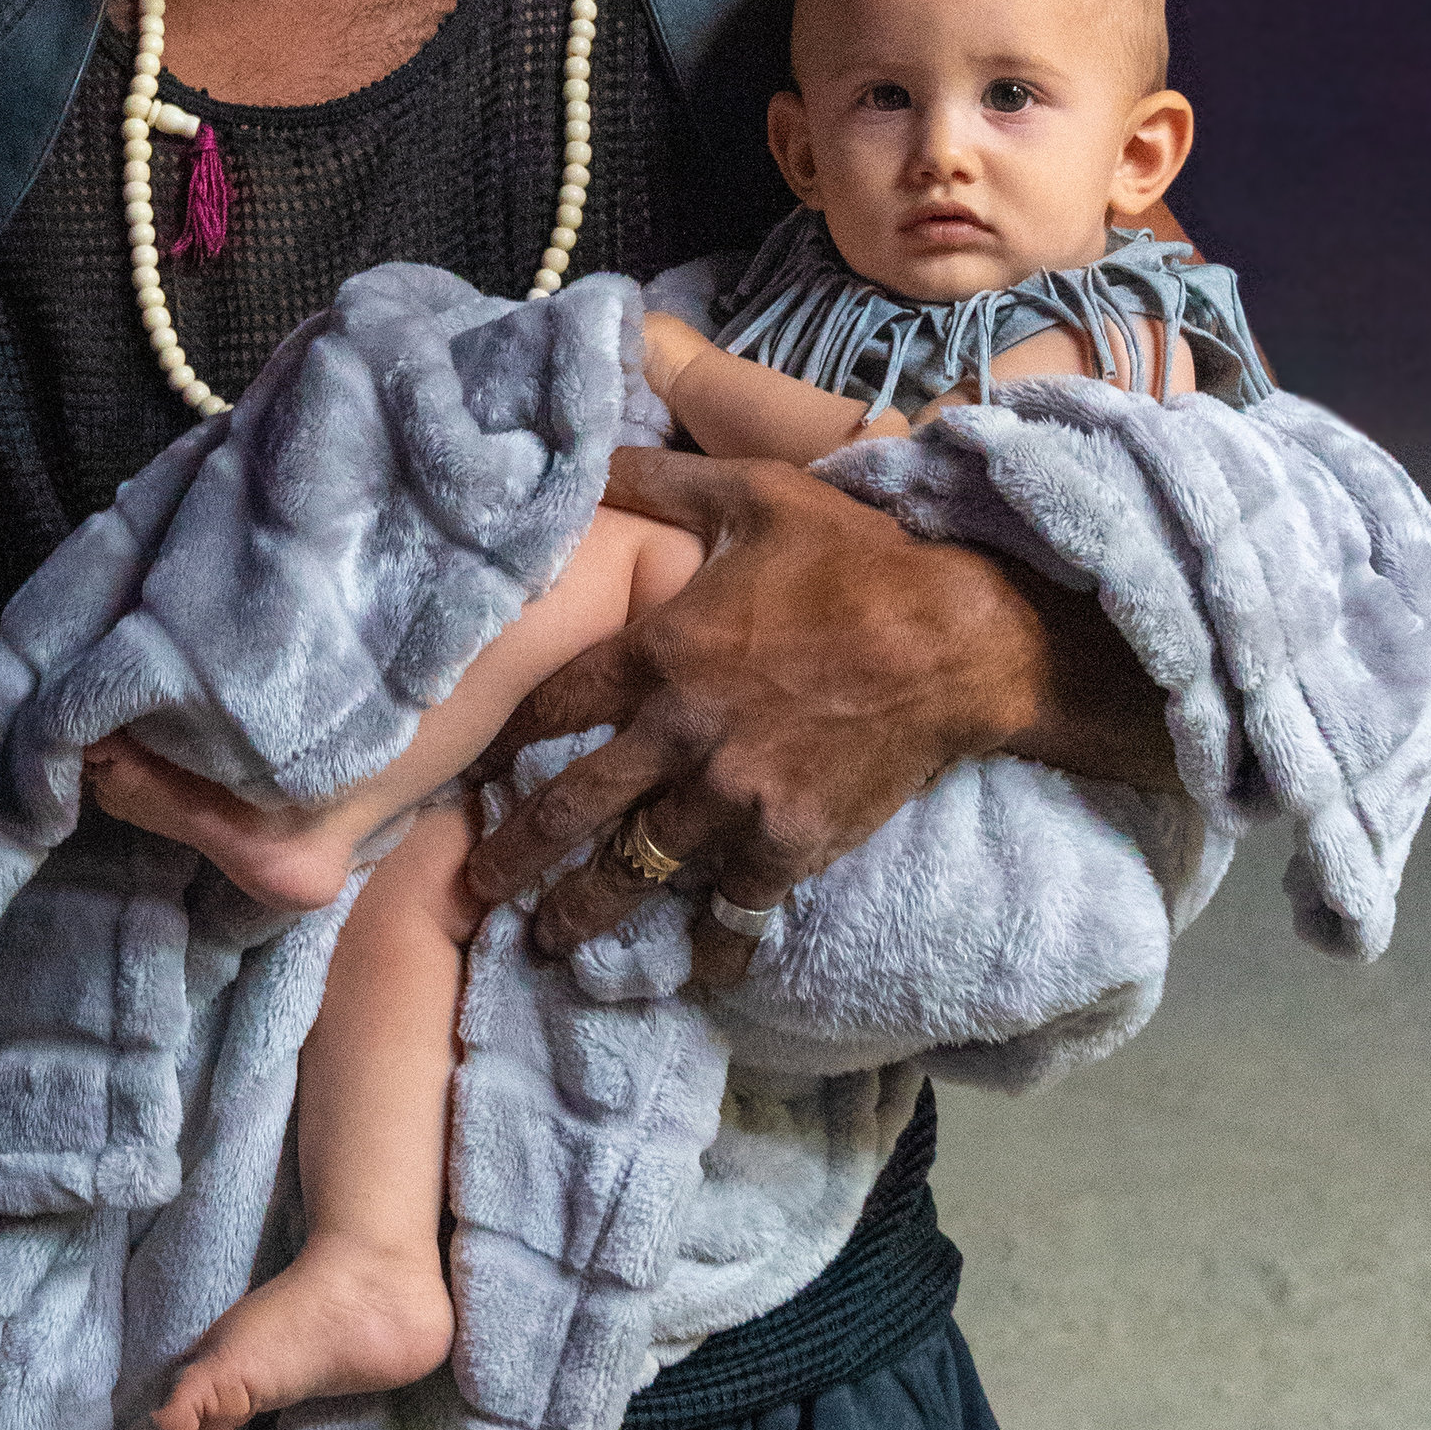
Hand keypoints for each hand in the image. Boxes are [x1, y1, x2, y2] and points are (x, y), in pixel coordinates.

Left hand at [462, 443, 1165, 984]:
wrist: (960, 641)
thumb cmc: (856, 561)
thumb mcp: (755, 494)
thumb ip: (660, 480)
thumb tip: (586, 454)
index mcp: (661, 650)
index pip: (550, 703)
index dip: (503, 734)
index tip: (470, 764)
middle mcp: (682, 734)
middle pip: (571, 808)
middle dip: (516, 853)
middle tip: (475, 887)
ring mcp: (734, 799)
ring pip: (638, 870)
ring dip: (589, 912)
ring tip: (552, 940)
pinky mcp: (788, 844)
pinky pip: (732, 910)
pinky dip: (709, 946)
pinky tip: (684, 974)